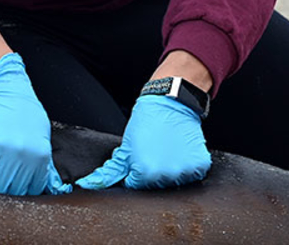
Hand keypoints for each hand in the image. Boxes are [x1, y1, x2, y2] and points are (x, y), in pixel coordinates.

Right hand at [0, 52, 71, 195]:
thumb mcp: (40, 132)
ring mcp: (3, 152)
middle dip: (8, 185)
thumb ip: (41, 158)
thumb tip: (43, 180)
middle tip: (3, 175)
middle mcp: (23, 155)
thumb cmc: (20, 105)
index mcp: (40, 154)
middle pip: (15, 189)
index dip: (24, 187)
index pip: (34, 187)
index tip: (18, 183)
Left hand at [75, 94, 210, 189]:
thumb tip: (88, 185)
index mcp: (144, 173)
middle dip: (151, 173)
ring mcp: (184, 171)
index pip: (136, 186)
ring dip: (170, 170)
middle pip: (155, 186)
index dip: (135, 173)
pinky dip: (186, 165)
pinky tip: (179, 150)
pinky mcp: (200, 165)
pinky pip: (192, 175)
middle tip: (153, 152)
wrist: (169, 102)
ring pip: (174, 182)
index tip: (139, 158)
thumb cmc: (145, 123)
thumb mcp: (125, 148)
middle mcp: (165, 175)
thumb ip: (110, 172)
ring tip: (166, 150)